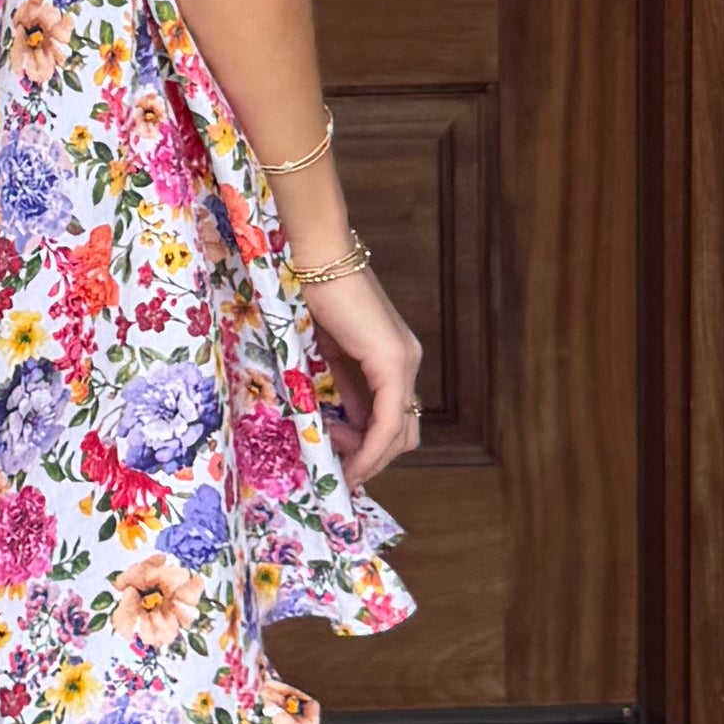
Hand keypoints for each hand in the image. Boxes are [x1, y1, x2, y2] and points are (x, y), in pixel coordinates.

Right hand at [299, 256, 423, 480]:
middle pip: (405, 432)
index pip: (395, 417)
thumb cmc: (314, 295)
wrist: (316, 259)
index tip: (338, 458)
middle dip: (372, 458)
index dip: (370, 447)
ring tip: (335, 458)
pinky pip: (388, 421)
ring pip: (400, 432)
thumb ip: (347, 388)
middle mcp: (408, 361)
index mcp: (395, 358)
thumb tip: (348, 425)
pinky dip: (370, 448)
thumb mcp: (332, 354)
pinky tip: (350, 460)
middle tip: (337, 463)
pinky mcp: (392, 361)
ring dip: (369, 456)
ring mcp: (404, 361)